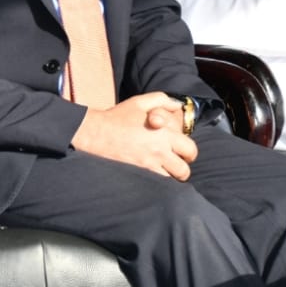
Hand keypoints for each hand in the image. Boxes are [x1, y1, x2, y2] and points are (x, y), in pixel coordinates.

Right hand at [71, 93, 197, 179]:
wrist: (95, 133)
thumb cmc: (117, 117)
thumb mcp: (140, 102)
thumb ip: (163, 100)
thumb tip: (178, 105)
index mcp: (165, 133)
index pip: (190, 149)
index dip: (188, 152)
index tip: (183, 153)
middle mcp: (160, 151)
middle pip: (184, 169)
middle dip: (182, 169)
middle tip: (175, 167)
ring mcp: (149, 165)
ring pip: (171, 181)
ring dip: (169, 177)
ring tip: (162, 172)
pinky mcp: (138, 175)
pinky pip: (156, 186)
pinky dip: (157, 184)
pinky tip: (150, 177)